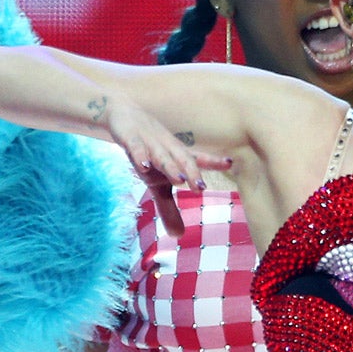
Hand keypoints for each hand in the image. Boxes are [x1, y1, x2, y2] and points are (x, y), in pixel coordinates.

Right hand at [102, 95, 231, 236]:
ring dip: (170, 166)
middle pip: (182, 159)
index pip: (197, 159)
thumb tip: (179, 236)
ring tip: (179, 179)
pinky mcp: (130, 138)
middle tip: (201, 187)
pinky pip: (135, 148)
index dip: (213, 162)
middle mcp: (166, 148)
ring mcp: (149, 142)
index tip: (230, 163)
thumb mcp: (156, 183)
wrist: (122, 115)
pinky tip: (143, 166)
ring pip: (161, 155)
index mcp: (176, 156)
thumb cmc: (147, 152)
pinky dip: (139, 156)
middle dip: (192, 172)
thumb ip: (168, 208)